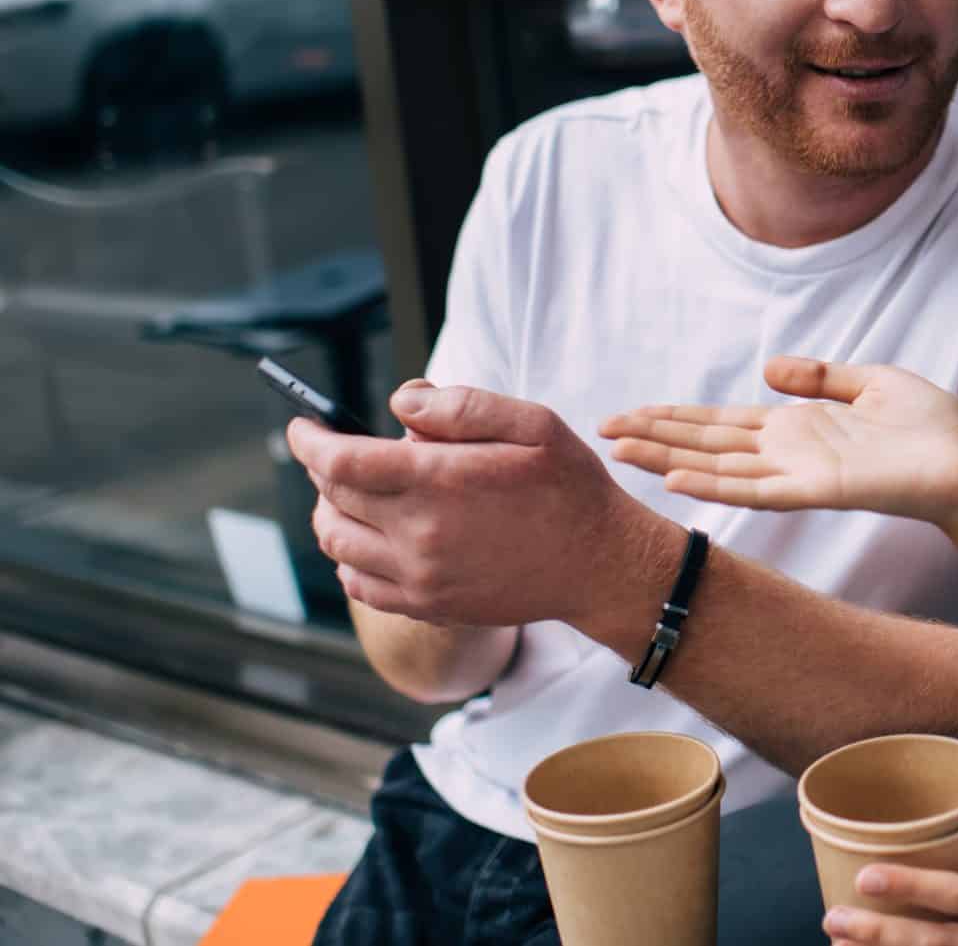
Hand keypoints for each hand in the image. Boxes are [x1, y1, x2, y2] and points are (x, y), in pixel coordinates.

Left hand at [289, 380, 649, 626]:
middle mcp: (420, 534)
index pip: (341, 461)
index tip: (302, 426)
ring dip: (330, 512)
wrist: (600, 564)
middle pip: (332, 499)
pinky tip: (370, 539)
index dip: (310, 440)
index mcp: (440, 482)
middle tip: (337, 451)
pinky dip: (348, 558)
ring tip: (350, 493)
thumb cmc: (569, 486)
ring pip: (337, 544)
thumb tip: (398, 405)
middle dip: (322, 469)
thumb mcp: (533, 425)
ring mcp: (421, 577)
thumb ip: (461, 406)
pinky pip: (360, 585)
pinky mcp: (429, 606)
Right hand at [600, 356, 957, 539]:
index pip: (720, 425)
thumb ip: (819, 377)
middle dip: (654, 437)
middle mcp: (787, 455)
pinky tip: (675, 480)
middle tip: (600, 430)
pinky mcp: (816, 491)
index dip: (674, 419)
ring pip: (717, 468)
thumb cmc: (932, 429)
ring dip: (667, 460)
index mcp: (797, 429)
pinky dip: (713, 486)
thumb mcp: (871, 383)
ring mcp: (797, 475)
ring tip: (619, 450)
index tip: (628, 414)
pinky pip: (755, 490)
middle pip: (705, 445)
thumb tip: (768, 368)